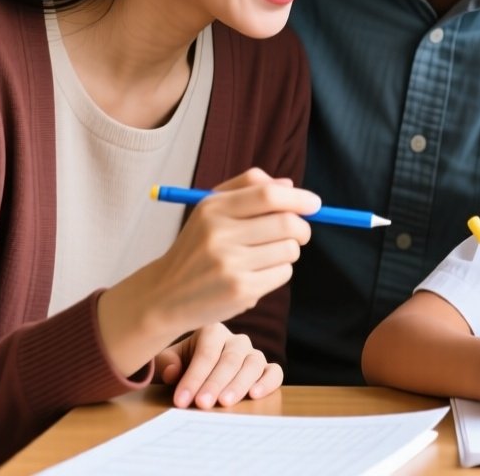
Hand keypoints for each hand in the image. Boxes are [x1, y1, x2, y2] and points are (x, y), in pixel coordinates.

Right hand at [127, 169, 317, 337]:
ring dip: (288, 251)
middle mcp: (219, 235)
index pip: (268, 195)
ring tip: (266, 255)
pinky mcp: (241, 291)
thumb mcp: (211, 209)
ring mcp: (230, 265)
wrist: (165, 294)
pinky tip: (257, 274)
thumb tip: (290, 185)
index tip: (315, 204)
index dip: (299, 198)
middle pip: (287, 223)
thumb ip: (248, 187)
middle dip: (303, 227)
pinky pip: (283, 273)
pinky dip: (279, 272)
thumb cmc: (197, 246)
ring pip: (289, 250)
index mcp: (213, 209)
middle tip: (299, 233)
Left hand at [156, 323, 282, 408]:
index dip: (193, 378)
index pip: (206, 354)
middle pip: (229, 359)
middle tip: (202, 404)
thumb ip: (166, 364)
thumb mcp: (168, 362)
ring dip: (240, 384)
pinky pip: (274, 371)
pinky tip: (255, 395)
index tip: (181, 400)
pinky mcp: (266, 368)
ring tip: (225, 403)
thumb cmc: (182, 365)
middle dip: (214, 383)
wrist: (199, 372)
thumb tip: (173, 372)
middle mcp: (236, 340)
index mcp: (212, 331)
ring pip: (253, 363)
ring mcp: (253, 353)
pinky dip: (268, 382)